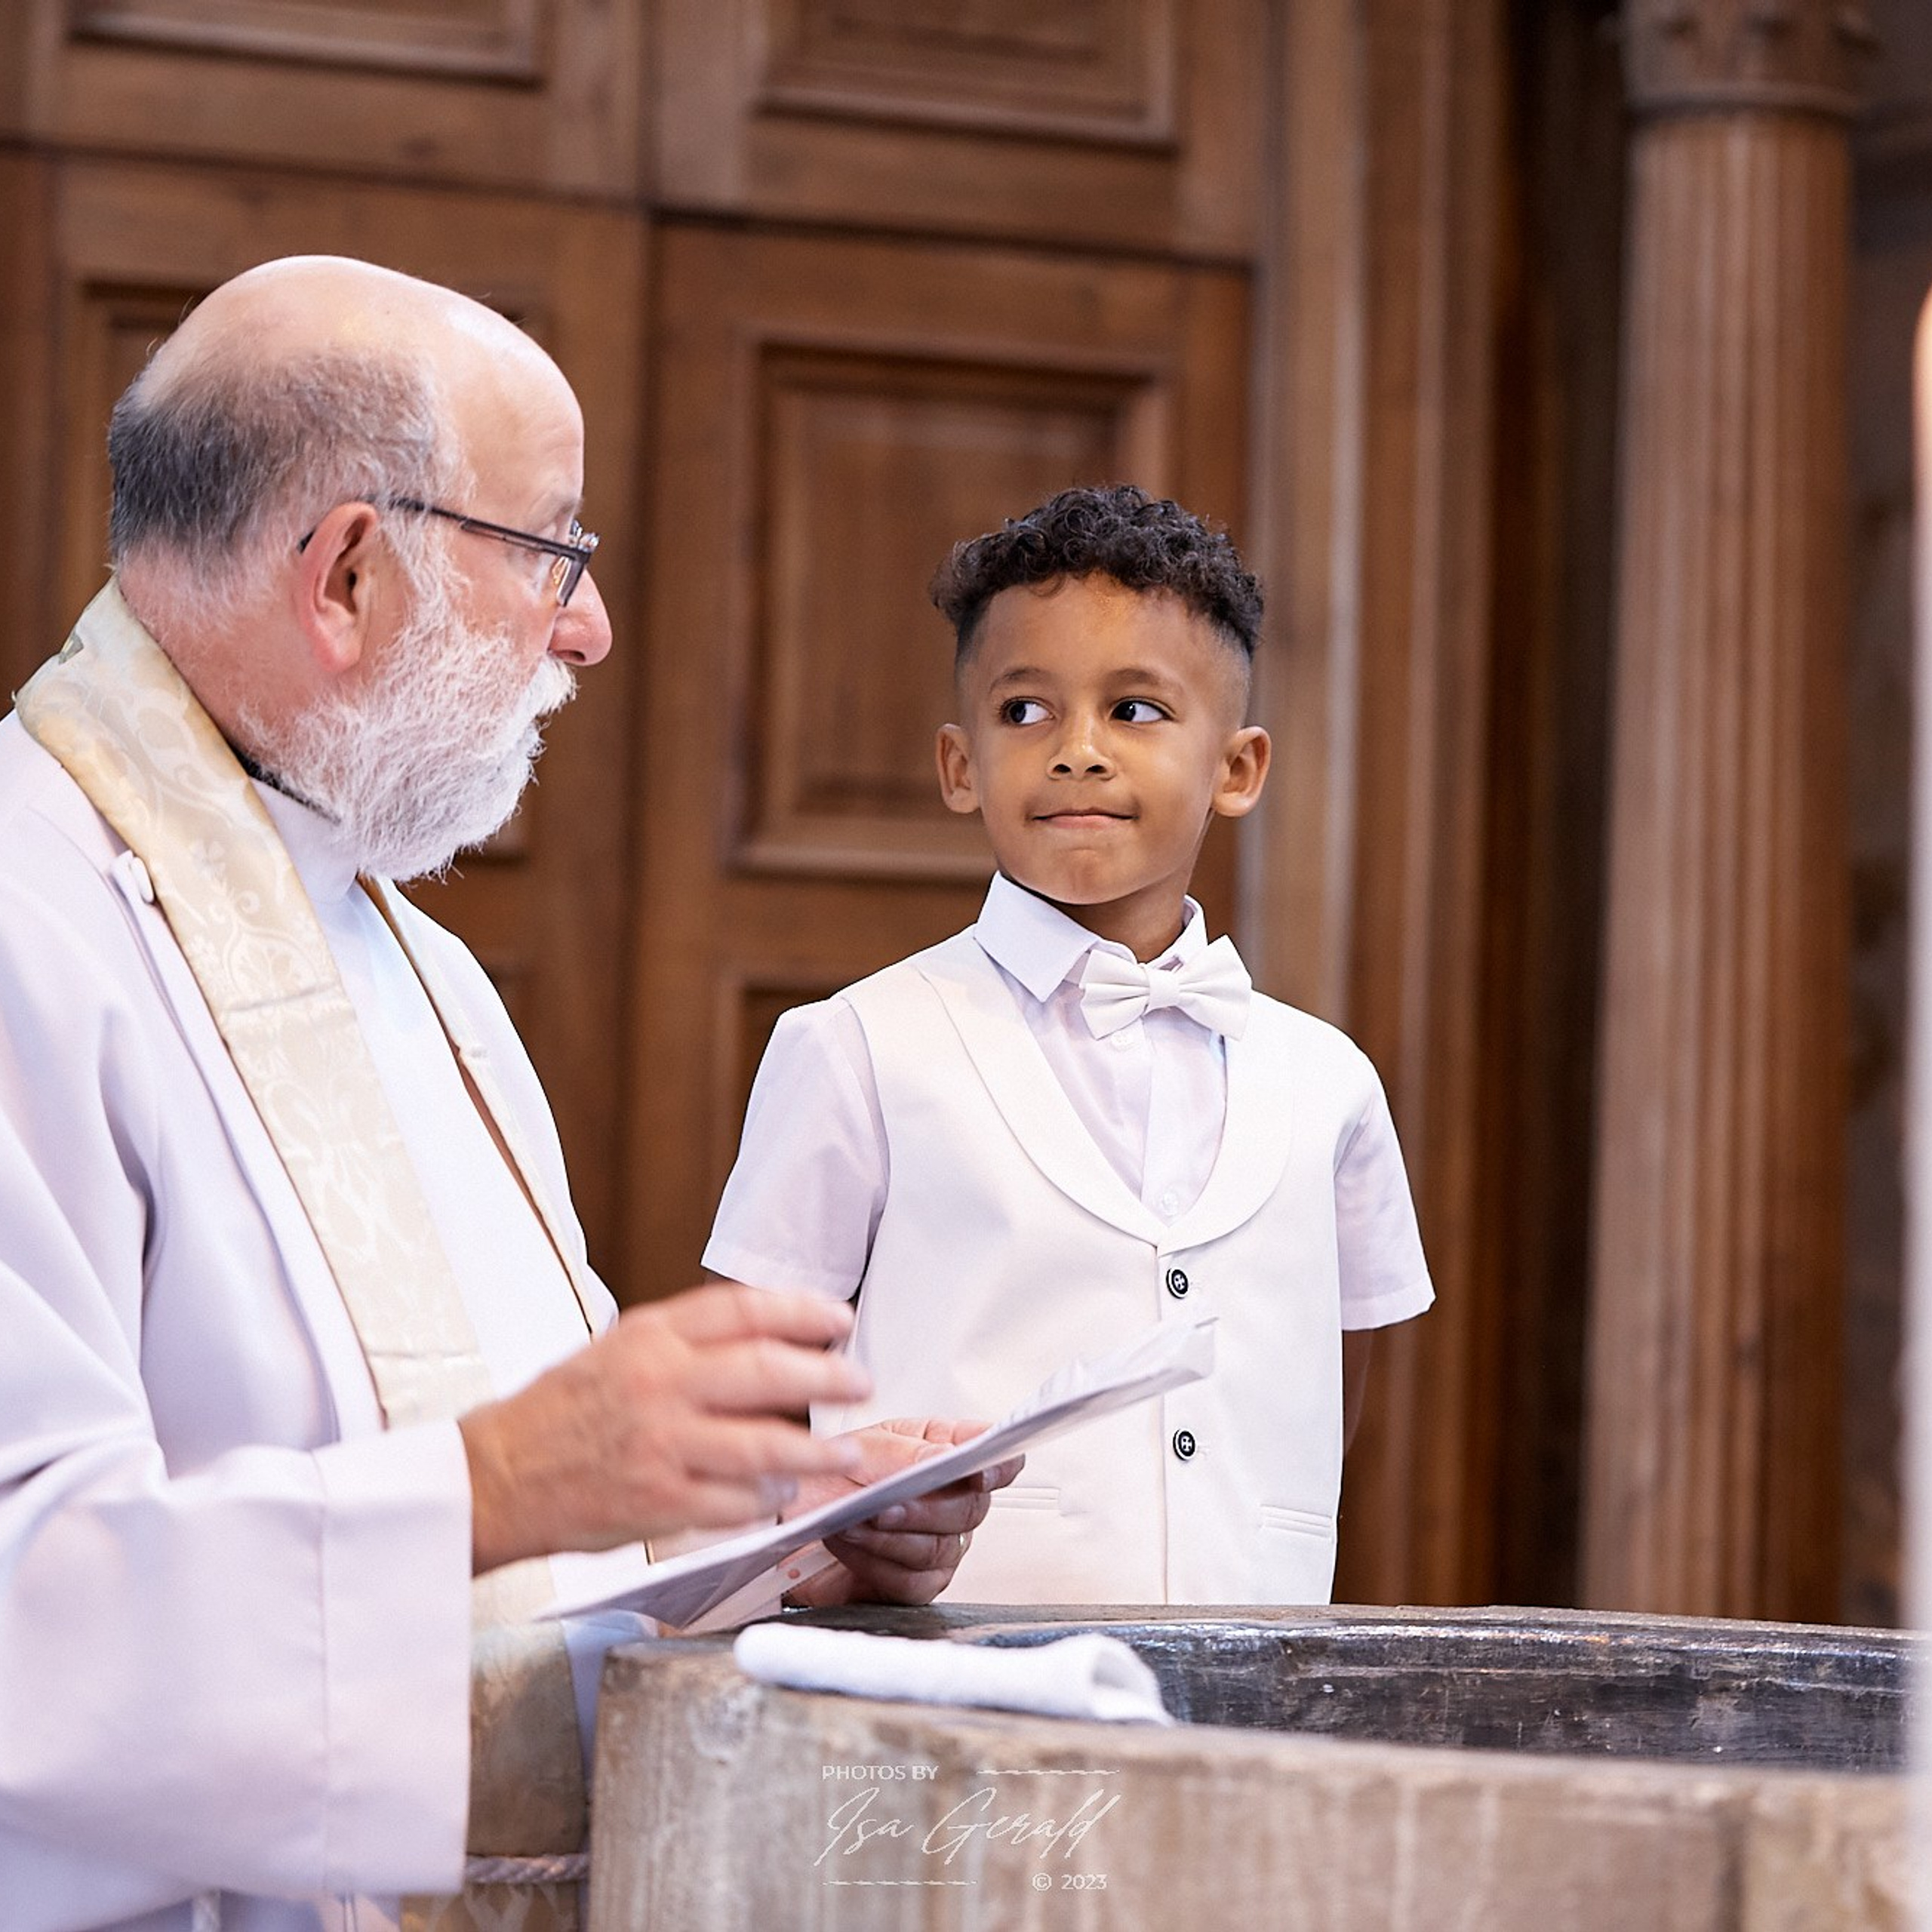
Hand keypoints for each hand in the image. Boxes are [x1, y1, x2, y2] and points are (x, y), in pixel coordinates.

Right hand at [459, 1283, 870, 1574]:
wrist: (497, 1476)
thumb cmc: (560, 1412)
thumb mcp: (617, 1349)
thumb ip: (686, 1341)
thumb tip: (769, 1337)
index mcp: (650, 1338)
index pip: (744, 1309)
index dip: (803, 1311)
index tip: (839, 1320)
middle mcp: (660, 1385)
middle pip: (769, 1371)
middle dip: (829, 1377)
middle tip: (860, 1382)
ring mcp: (662, 1446)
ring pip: (765, 1446)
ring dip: (817, 1450)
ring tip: (844, 1452)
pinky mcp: (660, 1502)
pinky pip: (736, 1502)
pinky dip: (767, 1499)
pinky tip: (780, 1493)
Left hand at [781, 1417, 1024, 1607]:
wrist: (788, 1522)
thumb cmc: (828, 1478)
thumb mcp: (859, 1449)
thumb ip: (904, 1453)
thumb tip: (946, 1457)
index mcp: (942, 1452)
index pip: (994, 1458)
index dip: (999, 1465)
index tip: (980, 1471)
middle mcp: (948, 1500)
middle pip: (970, 1508)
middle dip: (925, 1507)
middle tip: (886, 1503)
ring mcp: (939, 1544)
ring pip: (939, 1548)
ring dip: (890, 1535)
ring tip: (855, 1520)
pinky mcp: (917, 1583)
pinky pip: (912, 1581)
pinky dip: (876, 1562)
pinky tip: (851, 1544)